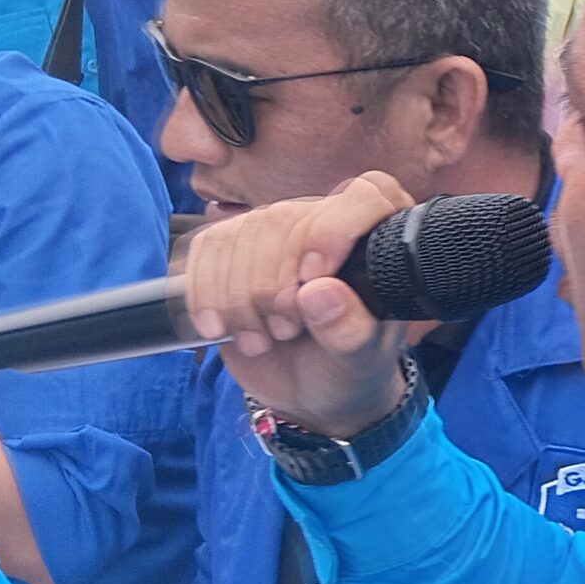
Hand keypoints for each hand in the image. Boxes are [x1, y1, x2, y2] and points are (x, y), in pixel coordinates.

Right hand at [183, 171, 417, 435]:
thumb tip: (319, 292)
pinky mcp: (233, 246)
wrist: (309, 387)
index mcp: (378, 238)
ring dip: (237, 297)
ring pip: (239, 234)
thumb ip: (351, 330)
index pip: (364, 196)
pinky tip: (219, 329)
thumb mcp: (359, 360)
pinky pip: (206, 249)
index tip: (312, 280)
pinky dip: (206, 294)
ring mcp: (277, 229)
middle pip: (284, 221)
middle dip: (272, 285)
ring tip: (261, 341)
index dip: (332, 232)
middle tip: (286, 331)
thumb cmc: (347, 366)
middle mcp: (327, 221)